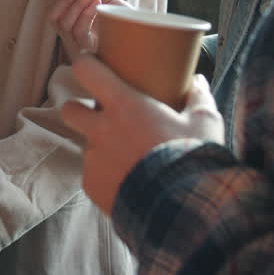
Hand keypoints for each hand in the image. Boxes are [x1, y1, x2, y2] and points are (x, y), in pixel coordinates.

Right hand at [48, 0, 128, 58]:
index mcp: (71, 19)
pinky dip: (86, 15)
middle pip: (53, 15)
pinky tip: (97, 4)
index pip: (55, 2)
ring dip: (78, 3)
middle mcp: (69, 32)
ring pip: (65, 22)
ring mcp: (77, 42)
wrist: (139, 36)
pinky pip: (79, 31)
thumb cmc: (121, 20)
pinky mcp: (87, 48)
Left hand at [61, 58, 222, 214]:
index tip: (90, 64)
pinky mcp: (91, 185)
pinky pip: (93, 175)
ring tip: (129, 159)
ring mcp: (93, 159)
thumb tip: (198, 81)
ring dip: (101, 148)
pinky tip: (129, 182)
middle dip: (79, 111)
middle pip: (69, 108)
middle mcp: (100, 129)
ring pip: (86, 146)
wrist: (181, 210)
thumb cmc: (191, 158)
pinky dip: (107, 176)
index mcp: (123, 104)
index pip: (87, 70)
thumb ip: (198, 98)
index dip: (85, 64)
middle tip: (101, 117)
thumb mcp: (204, 123)